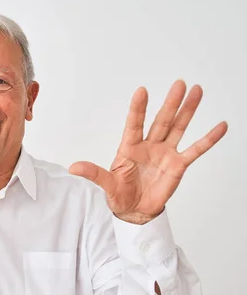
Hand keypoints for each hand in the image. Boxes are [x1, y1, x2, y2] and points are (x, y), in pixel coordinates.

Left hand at [69, 80, 227, 223]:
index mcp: (130, 148)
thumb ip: (93, 173)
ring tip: (197, 91)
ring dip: (188, 111)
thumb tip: (73, 167)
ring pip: (178, 128)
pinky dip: (208, 139)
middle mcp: (149, 146)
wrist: (134, 210)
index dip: (138, 109)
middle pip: (161, 121)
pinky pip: (195, 150)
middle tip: (179, 83)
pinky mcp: (178, 165)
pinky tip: (220, 126)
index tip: (142, 91)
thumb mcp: (106, 184)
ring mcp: (165, 153)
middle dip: (170, 103)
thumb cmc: (119, 194)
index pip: (134, 124)